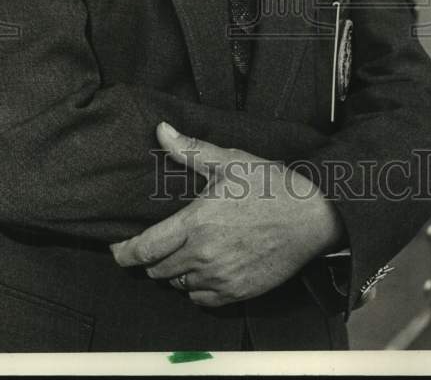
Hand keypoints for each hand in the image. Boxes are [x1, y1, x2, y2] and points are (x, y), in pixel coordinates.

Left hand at [110, 122, 344, 306]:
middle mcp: (202, 256)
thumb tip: (161, 130)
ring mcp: (220, 278)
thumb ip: (190, 150)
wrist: (312, 217)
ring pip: (178, 285)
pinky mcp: (238, 293)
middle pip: (157, 270)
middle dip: (150, 259)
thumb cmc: (271, 185)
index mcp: (196, 223)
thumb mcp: (229, 161)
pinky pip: (201, 299)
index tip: (117, 248)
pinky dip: (195, 288)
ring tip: (181, 254)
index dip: (124, 252)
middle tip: (154, 244)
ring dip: (173, 272)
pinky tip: (203, 271)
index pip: (144, 249)